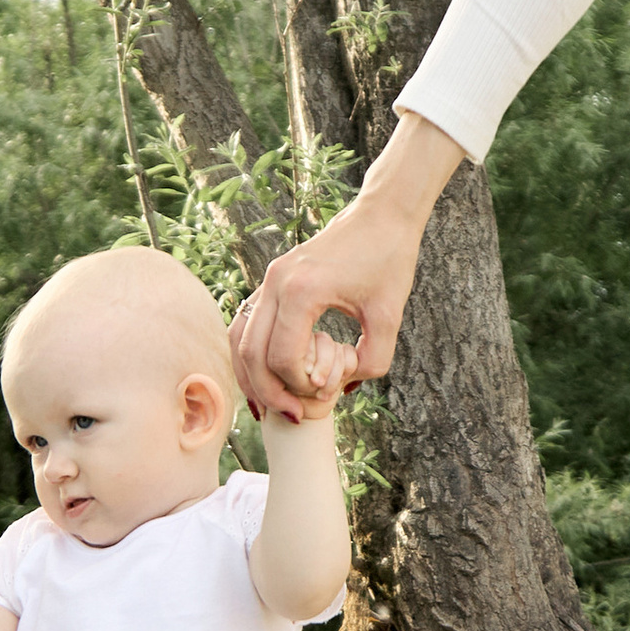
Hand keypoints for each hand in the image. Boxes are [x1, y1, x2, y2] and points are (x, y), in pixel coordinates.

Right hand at [231, 161, 445, 424]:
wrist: (382, 214)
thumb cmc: (390, 260)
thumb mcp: (389, 317)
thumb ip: (371, 361)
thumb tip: (340, 390)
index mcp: (302, 290)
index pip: (283, 357)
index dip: (299, 387)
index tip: (323, 395)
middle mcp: (277, 282)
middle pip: (251, 352)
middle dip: (268, 391)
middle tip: (291, 416)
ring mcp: (270, 278)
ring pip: (239, 337)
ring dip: (251, 375)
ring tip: (271, 404)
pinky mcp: (273, 279)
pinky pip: (248, 323)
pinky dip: (250, 353)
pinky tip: (265, 377)